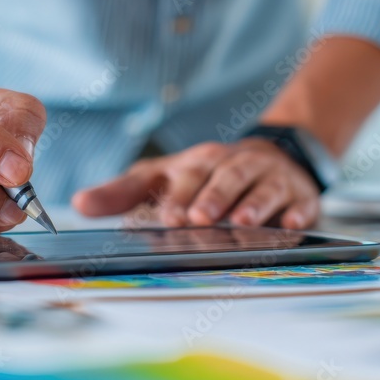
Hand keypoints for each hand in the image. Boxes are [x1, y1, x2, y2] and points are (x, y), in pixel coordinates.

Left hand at [72, 139, 320, 228]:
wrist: (271, 155)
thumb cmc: (205, 175)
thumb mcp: (163, 177)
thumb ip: (122, 192)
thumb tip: (79, 204)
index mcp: (200, 163)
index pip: (188, 176)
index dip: (179, 195)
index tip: (169, 216)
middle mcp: (235, 166)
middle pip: (225, 178)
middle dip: (214, 198)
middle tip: (201, 219)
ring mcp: (269, 179)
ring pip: (262, 188)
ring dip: (253, 205)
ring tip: (244, 223)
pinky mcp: (297, 195)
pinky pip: (301, 202)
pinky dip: (298, 212)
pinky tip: (294, 224)